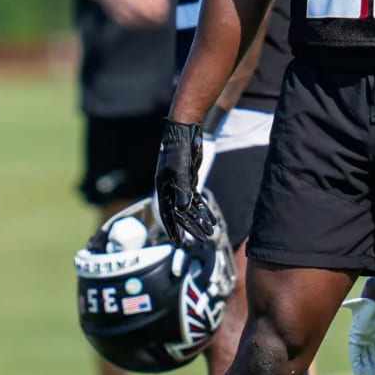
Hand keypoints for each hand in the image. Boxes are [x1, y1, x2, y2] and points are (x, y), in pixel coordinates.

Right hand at [154, 118, 214, 246]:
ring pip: (190, 207)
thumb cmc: (178, 149)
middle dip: (191, 227)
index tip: (178, 244)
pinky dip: (203, 208)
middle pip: (180, 213)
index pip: (167, 214)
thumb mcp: (179, 170)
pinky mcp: (189, 180)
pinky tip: (210, 217)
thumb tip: (183, 210)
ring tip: (210, 232)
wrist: (184, 131)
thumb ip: (182, 190)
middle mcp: (170, 188)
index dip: (173, 230)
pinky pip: (196, 198)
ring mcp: (180, 184)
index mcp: (163, 187)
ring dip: (200, 219)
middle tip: (201, 240)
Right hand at [341, 297, 374, 374]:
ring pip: (374, 359)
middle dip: (369, 373)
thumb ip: (352, 305)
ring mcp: (373, 340)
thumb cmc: (368, 303)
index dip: (357, 367)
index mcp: (356, 336)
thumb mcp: (359, 305)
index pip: (355, 355)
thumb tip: (345, 303)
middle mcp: (364, 340)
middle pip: (366, 360)